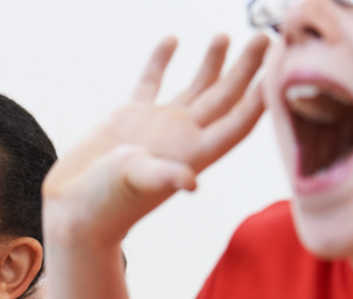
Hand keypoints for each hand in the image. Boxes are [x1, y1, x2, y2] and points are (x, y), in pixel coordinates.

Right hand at [43, 34, 270, 248]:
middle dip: (246, 69)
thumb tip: (192, 182)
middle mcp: (182, 137)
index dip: (260, 100)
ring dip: (213, 62)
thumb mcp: (137, 184)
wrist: (73, 209)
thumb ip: (165, 177)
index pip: (237, 123)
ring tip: (227, 35)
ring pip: (195, 87)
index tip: (279, 71)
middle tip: (264, 38)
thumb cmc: (106, 204)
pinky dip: (162, 60)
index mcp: (192, 153)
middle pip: (225, 98)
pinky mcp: (130, 116)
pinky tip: (173, 39)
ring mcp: (158, 125)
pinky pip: (152, 81)